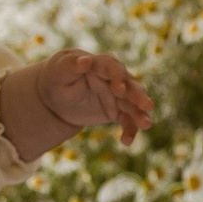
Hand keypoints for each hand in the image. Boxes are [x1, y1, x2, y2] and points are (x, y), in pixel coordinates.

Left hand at [33, 50, 154, 146]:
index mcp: (99, 64)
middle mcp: (113, 79)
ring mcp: (117, 96)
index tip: (120, 90)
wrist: (55, 98)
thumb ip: (71, 65)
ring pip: (132, 104)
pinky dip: (129, 130)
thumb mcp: (58, 70)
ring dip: (140, 114)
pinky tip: (126, 141)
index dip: (118, 77)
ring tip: (146, 125)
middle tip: (147, 106)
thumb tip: (85, 60)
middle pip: (129, 86)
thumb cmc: (56, 78)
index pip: (113, 67)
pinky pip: (127, 121)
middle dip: (138, 96)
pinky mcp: (116, 111)